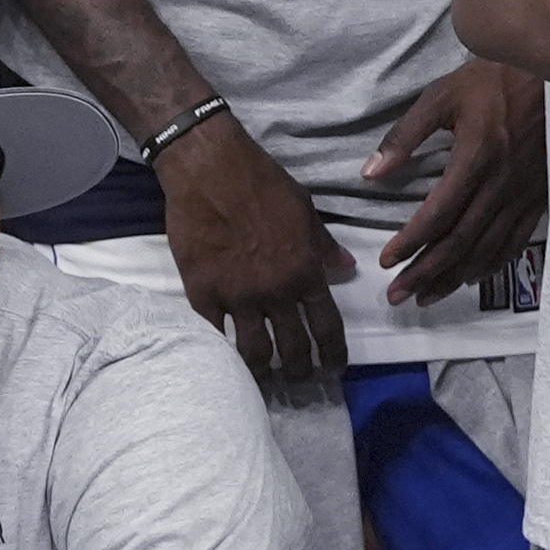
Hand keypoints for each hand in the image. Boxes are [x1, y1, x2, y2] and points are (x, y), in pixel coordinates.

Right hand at [158, 110, 357, 384]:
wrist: (209, 169)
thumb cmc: (262, 182)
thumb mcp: (305, 210)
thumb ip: (324, 245)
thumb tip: (347, 268)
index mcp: (305, 272)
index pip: (327, 327)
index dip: (333, 355)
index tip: (333, 368)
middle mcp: (275, 292)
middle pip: (293, 349)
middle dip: (300, 372)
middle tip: (298, 381)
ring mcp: (237, 296)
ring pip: (255, 352)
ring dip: (264, 373)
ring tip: (265, 380)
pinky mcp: (202, 293)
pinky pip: (214, 335)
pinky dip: (221, 351)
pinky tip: (226, 360)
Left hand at [367, 59, 545, 305]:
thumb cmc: (494, 80)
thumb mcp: (442, 96)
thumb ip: (404, 136)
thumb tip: (371, 173)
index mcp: (475, 159)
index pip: (436, 215)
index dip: (410, 243)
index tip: (386, 261)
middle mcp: (501, 184)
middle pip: (459, 242)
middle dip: (425, 273)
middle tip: (398, 296)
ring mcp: (524, 194)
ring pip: (486, 249)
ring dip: (454, 278)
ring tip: (426, 296)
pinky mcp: (540, 196)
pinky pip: (515, 241)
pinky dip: (492, 264)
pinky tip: (472, 277)